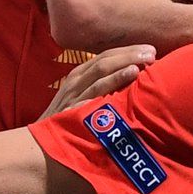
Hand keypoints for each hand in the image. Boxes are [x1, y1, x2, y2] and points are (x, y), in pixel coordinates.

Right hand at [39, 45, 155, 119]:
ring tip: (140, 66)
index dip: (128, 51)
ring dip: (120, 70)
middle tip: (152, 53)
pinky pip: (90, 99)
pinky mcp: (71, 112)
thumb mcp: (82, 97)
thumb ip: (102, 87)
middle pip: (105, 61)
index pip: (107, 56)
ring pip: (99, 76)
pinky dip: (105, 91)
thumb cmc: (67, 120)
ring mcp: (73, 96)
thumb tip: (134, 79)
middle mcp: (76, 81)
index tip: (150, 49)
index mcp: (80, 75)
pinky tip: (119, 91)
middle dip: (129, 55)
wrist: (40, 144)